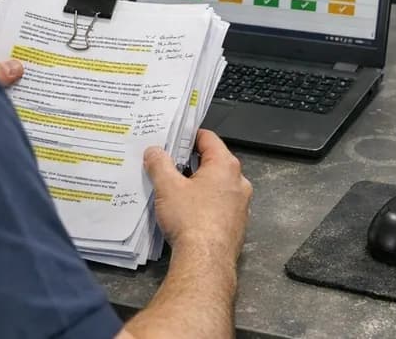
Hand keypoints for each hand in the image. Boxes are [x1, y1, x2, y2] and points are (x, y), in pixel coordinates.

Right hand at [143, 130, 252, 261]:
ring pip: (218, 185)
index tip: (174, 138)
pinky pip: (220, 205)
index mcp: (225, 166)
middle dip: (191, 162)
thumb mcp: (167, 187)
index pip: (208, 138)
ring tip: (175, 188)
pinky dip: (206, 203)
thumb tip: (154, 151)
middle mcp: (239, 182)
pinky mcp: (237, 224)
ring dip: (199, 184)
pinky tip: (188, 211)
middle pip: (214, 162)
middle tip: (169, 163)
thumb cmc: (190, 219)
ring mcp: (241, 204)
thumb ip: (159, 164)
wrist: (205, 261)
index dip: (189, 135)